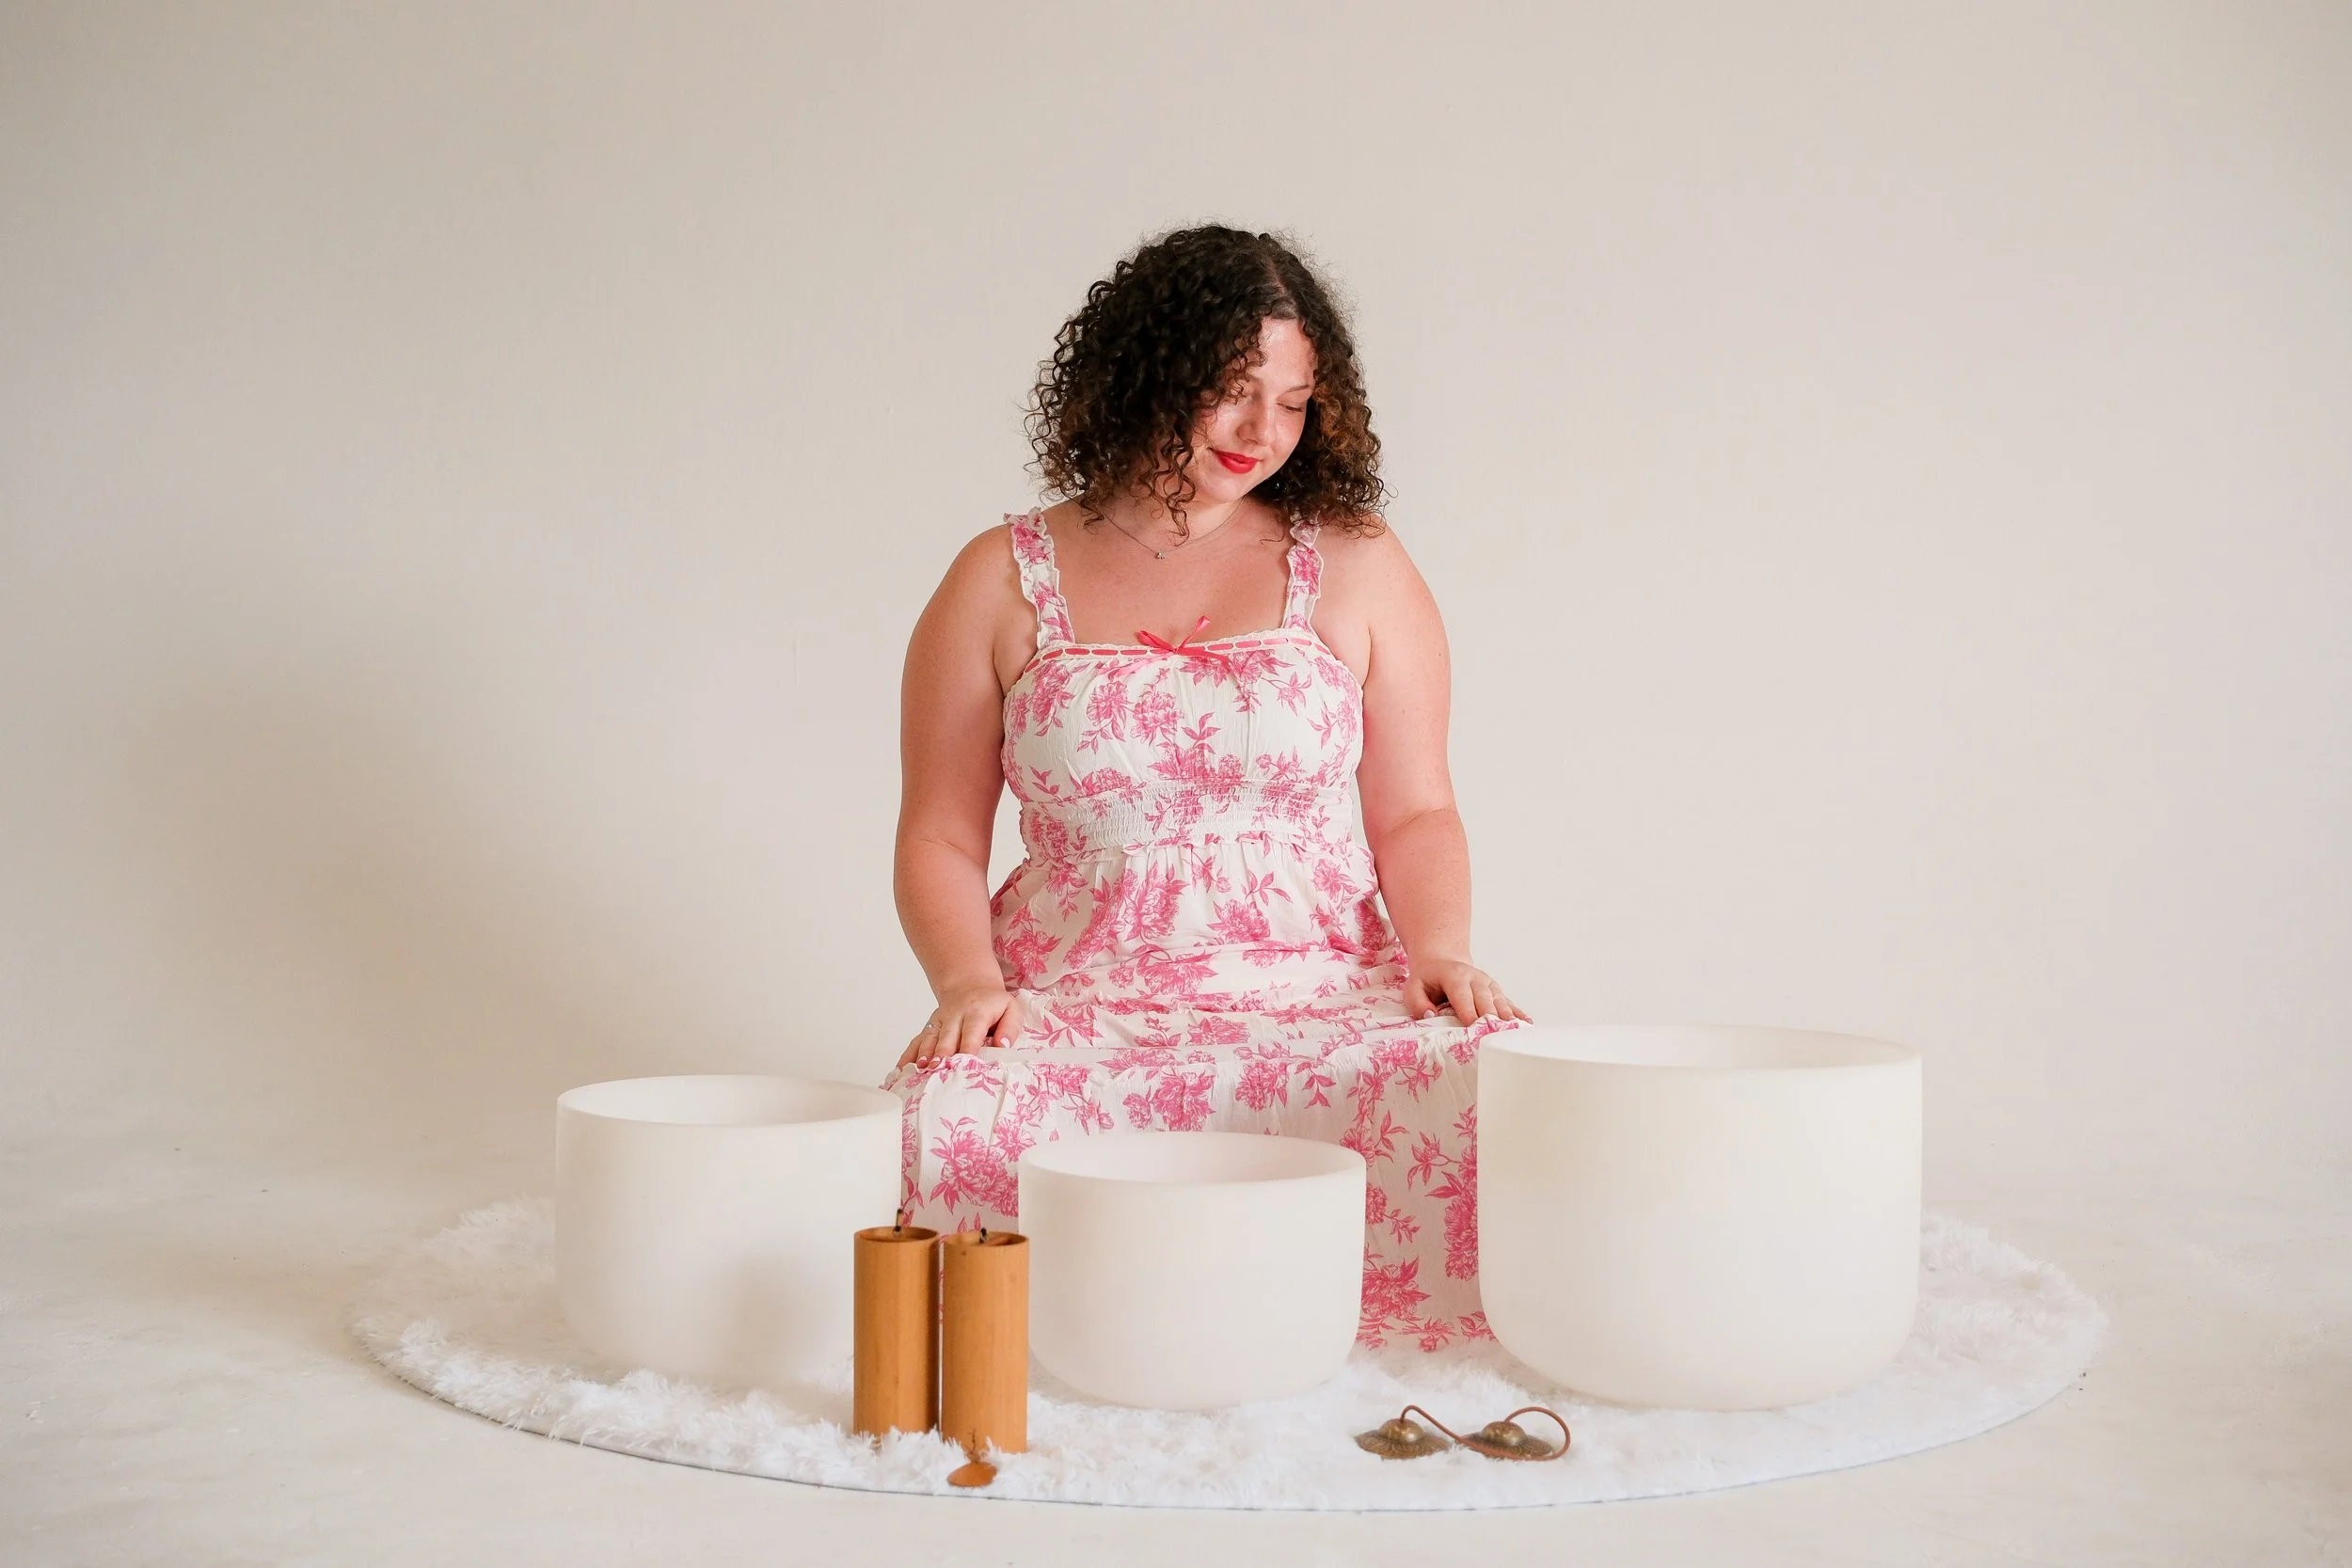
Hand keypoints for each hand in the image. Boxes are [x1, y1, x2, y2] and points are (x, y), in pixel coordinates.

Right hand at [896, 981, 1027, 1068]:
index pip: (972, 1031)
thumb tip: (1003, 1046)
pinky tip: (902, 1069)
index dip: (968, 1047)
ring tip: (920, 1070)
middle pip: (947, 1036)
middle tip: (937, 1069)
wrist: (971, 985)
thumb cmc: (993, 1003)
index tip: (965, 1062)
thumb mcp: (1011, 1009)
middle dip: (941, 1053)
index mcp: (977, 1012)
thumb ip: (1010, 1027)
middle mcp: (954, 1016)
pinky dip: (909, 1054)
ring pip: (929, 1038)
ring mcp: (939, 1022)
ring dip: (924, 1054)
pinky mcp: (930, 1027)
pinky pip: (917, 1040)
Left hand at [1404, 956, 1532, 1027]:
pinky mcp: (1495, 991)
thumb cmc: (1427, 979)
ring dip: (1506, 1017)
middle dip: (1490, 1018)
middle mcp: (1475, 978)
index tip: (1474, 1028)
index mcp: (1455, 976)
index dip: (1469, 1013)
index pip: (1463, 997)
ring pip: (1500, 1001)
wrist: (1441, 961)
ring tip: (1513, 1033)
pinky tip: (1526, 1023)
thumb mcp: (1413, 987)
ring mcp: (1488, 984)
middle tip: (1495, 1037)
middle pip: (1486, 1000)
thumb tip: (1431, 1016)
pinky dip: (1517, 1012)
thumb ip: (1417, 1002)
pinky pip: (1508, 1002)